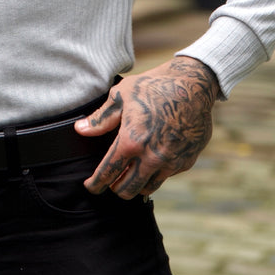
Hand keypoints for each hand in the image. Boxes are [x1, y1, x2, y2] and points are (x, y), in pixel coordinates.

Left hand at [75, 57, 218, 199]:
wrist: (193, 84)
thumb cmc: (154, 85)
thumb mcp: (122, 95)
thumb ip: (101, 118)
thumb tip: (81, 130)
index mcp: (131, 141)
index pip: (108, 173)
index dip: (95, 184)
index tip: (91, 187)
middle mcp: (151, 157)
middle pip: (126, 189)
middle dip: (115, 187)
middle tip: (111, 180)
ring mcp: (171, 162)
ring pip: (147, 188)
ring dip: (136, 185)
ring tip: (130, 175)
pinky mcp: (186, 161)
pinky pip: (166, 176)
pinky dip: (156, 174)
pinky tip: (151, 163)